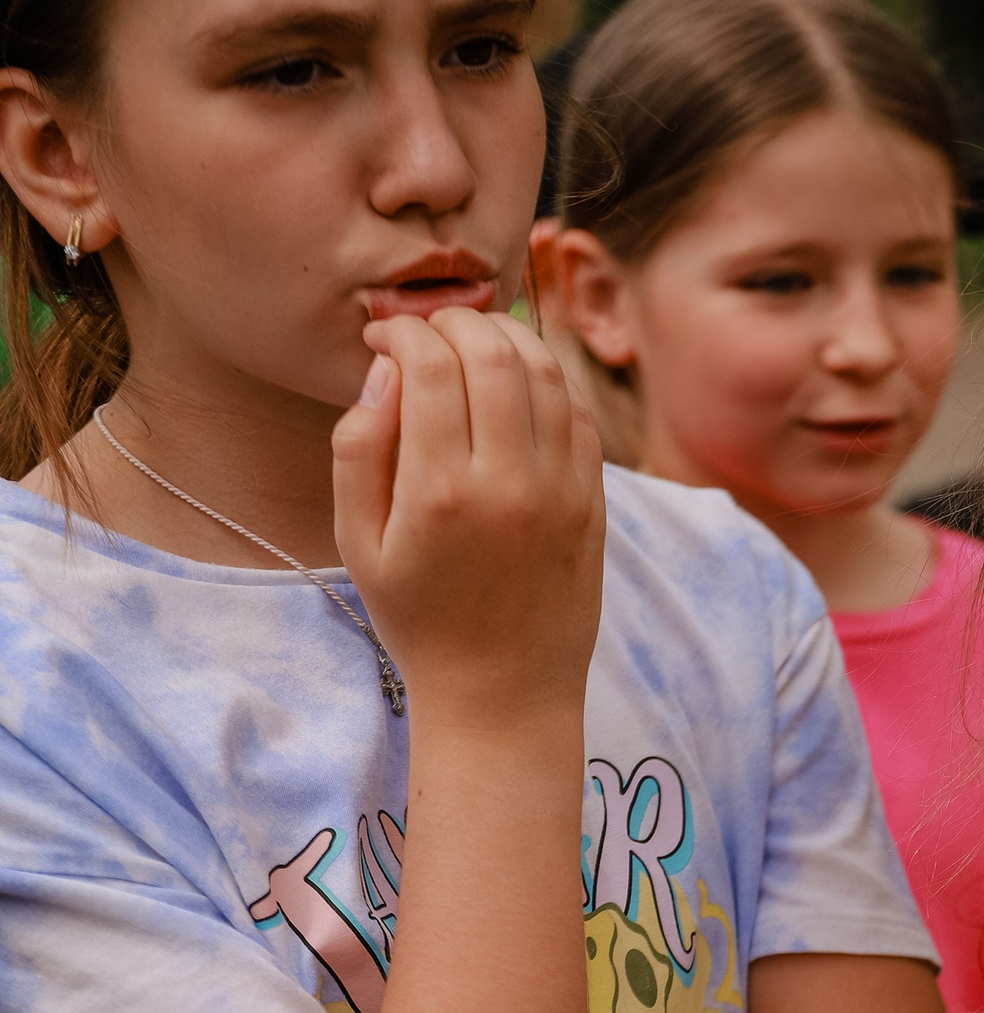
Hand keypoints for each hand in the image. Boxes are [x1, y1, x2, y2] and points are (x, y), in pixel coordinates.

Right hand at [331, 307, 606, 725]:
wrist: (504, 692)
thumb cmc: (419, 620)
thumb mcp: (359, 544)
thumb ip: (360, 451)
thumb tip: (384, 369)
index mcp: (439, 491)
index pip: (430, 366)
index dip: (404, 331)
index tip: (384, 336)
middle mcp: (509, 482)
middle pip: (493, 353)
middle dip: (455, 320)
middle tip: (429, 328)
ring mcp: (562, 490)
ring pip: (546, 373)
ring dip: (507, 338)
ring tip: (473, 341)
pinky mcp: (594, 502)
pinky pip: (579, 415)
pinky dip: (549, 380)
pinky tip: (518, 382)